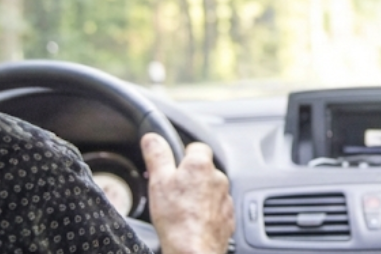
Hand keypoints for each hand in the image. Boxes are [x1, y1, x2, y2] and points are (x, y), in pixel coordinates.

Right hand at [142, 133, 234, 253]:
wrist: (193, 250)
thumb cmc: (176, 218)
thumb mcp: (158, 181)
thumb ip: (157, 155)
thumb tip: (152, 138)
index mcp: (201, 164)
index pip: (196, 147)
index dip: (182, 155)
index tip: (172, 166)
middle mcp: (218, 178)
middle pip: (203, 169)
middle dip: (189, 178)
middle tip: (172, 191)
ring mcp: (226, 198)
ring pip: (210, 189)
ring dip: (199, 195)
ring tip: (181, 209)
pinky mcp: (228, 216)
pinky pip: (216, 208)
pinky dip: (206, 212)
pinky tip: (192, 220)